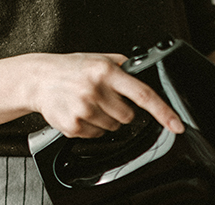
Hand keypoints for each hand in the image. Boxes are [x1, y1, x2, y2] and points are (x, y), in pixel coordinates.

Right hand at [27, 53, 184, 138]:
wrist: (38, 79)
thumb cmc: (71, 68)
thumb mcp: (99, 59)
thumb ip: (124, 68)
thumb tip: (149, 79)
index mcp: (106, 72)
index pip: (142, 95)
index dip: (163, 112)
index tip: (176, 125)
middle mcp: (95, 90)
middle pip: (128, 117)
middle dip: (122, 112)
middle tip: (105, 100)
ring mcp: (83, 110)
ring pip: (113, 128)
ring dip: (106, 120)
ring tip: (89, 104)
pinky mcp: (73, 126)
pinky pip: (96, 136)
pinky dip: (92, 128)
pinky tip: (80, 113)